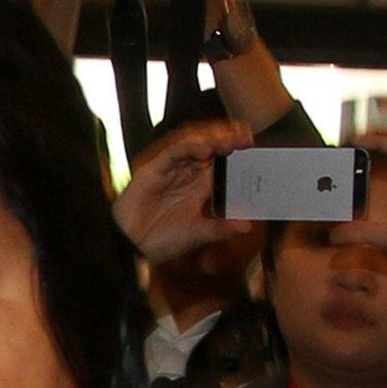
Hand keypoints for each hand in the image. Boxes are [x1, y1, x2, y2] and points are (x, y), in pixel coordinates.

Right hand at [115, 121, 255, 266]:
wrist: (130, 248)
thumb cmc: (159, 241)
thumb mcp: (196, 235)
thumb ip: (220, 228)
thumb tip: (248, 225)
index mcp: (200, 189)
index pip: (223, 166)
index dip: (238, 158)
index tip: (256, 154)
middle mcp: (188, 176)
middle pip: (212, 151)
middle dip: (230, 142)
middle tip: (248, 139)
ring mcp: (172, 171)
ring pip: (195, 146)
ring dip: (213, 140)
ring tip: (231, 141)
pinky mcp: (155, 170)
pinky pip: (174, 153)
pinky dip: (189, 148)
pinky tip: (204, 149)